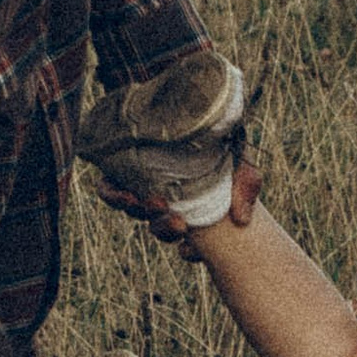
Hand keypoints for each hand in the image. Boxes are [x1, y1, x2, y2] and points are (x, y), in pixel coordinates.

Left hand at [91, 157, 264, 241]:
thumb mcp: (242, 165)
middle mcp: (167, 203)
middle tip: (178, 221)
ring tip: (154, 202)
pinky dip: (112, 195)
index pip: (183, 239)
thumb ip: (246, 188)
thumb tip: (240, 219)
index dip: (186, 249)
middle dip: (165, 230)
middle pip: (158, 228)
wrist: (199, 108)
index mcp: (192, 210)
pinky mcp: (123, 170)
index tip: (188, 247)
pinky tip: (125, 192)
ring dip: (142, 213)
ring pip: (135, 212)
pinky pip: (109, 190)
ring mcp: (143, 188)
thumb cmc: (222, 143)